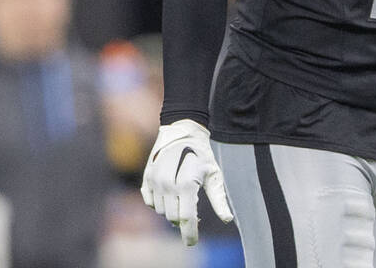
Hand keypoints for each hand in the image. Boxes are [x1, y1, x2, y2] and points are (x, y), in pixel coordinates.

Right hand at [140, 119, 233, 245]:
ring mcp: (155, 182)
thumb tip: (228, 219)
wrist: (182, 132)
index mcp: (186, 185)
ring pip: (162, 211)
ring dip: (172, 209)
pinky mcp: (146, 179)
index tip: (192, 243)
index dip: (189, 233)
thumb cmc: (202, 154)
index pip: (186, 218)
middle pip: (173, 217)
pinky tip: (169, 192)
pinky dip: (160, 202)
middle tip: (192, 211)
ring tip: (182, 195)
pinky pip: (150, 202)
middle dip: (183, 220)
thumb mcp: (214, 175)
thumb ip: (219, 199)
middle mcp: (168, 184)